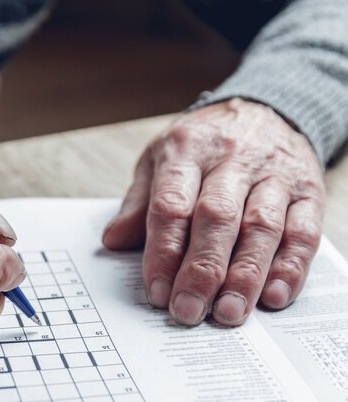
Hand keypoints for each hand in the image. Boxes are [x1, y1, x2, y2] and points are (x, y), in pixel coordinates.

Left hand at [103, 99, 324, 325]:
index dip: (163, 251)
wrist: (263, 108)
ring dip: (245, 274)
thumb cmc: (202, 143)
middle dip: (201, 270)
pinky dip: (290, 266)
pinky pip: (303, 230)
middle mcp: (231, 159)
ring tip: (228, 312)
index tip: (156, 291)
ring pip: (261, 226)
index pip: (172, 204)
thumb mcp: (159, 157)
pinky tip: (273, 295)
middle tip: (188, 310)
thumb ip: (139, 202)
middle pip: (217, 217)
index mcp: (186, 150)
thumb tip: (113, 242)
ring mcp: (273, 174)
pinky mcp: (308, 190)